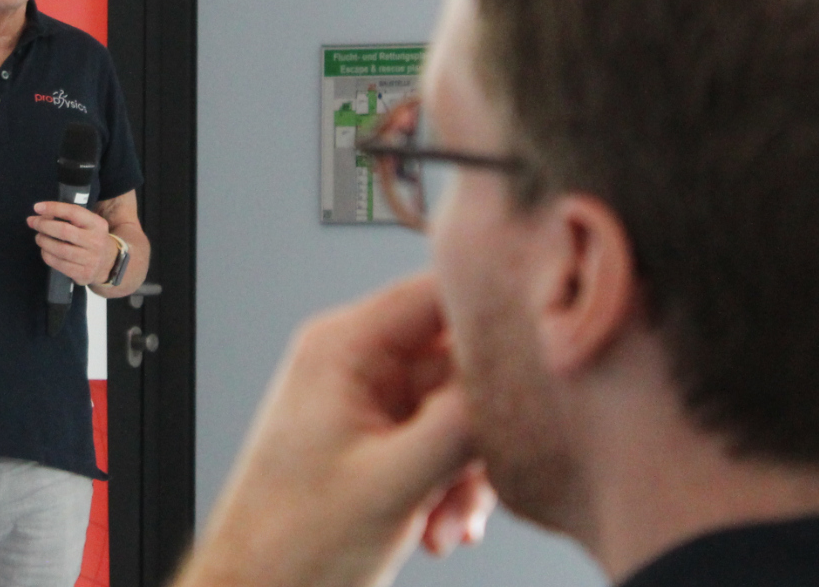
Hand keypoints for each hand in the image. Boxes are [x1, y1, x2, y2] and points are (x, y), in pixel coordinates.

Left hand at [29, 201, 116, 284]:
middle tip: (33, 222)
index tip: (37, 207)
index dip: (53, 208)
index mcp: (97, 224)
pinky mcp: (83, 274)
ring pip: (59, 249)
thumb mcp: (89, 223)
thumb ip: (70, 217)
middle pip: (64, 231)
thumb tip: (40, 213)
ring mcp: (90, 260)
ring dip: (43, 241)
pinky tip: (45, 250)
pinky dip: (47, 255)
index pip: (73, 212)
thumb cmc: (92, 238)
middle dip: (43, 225)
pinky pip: (58, 264)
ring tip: (39, 237)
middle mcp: (96, 241)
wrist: (109, 263)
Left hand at [175, 274, 491, 586]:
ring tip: (448, 519)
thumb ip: (461, 424)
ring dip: (468, 470)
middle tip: (483, 474)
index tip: (543, 350)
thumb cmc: (290, 540)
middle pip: (458, 359)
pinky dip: (453, 486)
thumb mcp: (393, 481)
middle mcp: (353, 363)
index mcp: (341, 346)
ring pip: (459, 410)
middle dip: (482, 426)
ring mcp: (367, 403)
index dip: (494, 316)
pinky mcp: (378, 442)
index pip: (435, 292)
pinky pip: (443, 443)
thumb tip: (518, 382)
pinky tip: (441, 526)